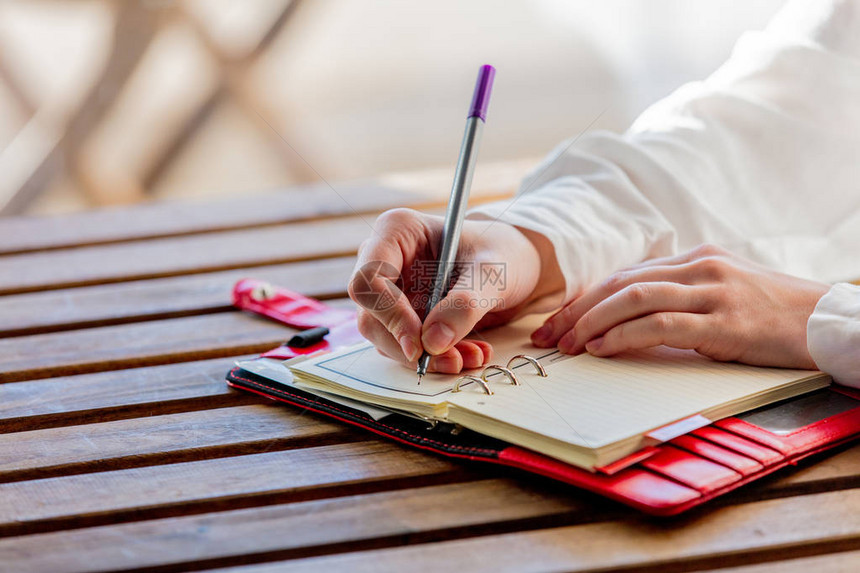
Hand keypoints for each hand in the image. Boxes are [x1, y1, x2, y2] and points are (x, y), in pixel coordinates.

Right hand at [348, 208, 553, 372]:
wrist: (518, 264)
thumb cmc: (503, 252)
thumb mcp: (492, 273)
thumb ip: (464, 304)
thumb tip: (432, 342)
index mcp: (397, 231)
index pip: (368, 279)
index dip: (389, 314)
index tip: (419, 343)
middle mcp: (386, 259)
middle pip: (371, 314)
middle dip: (410, 345)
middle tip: (451, 360)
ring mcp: (392, 288)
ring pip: (385, 336)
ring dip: (426, 357)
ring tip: (470, 356)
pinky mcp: (403, 313)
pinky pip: (405, 344)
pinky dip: (435, 357)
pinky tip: (468, 352)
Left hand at [531, 244, 829, 368]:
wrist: (826, 320)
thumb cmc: (769, 312)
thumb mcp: (720, 292)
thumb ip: (679, 296)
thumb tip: (625, 319)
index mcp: (693, 259)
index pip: (622, 276)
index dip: (582, 300)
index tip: (554, 323)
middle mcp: (698, 267)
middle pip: (618, 284)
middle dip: (576, 312)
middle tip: (547, 337)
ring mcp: (711, 292)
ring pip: (633, 298)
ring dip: (592, 323)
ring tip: (568, 346)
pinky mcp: (724, 322)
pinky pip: (660, 324)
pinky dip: (623, 336)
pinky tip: (602, 349)